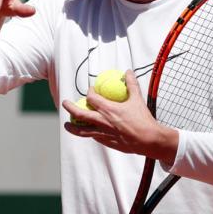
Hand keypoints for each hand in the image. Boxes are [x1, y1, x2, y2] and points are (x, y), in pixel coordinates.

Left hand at [61, 70, 177, 163]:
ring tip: (67, 125)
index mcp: (108, 109)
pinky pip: (94, 137)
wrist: (148, 140)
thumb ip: (131, 84)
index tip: (90, 90)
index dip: (89, 92)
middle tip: (64, 103)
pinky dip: (89, 133)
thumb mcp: (137, 99)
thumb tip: (128, 71)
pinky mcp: (106, 142)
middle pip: (79, 114)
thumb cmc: (143, 119)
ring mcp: (103, 133)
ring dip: (72, 127)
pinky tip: (88, 131)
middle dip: (70, 108)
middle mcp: (102, 121)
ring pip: (82, 131)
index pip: (91, 98)